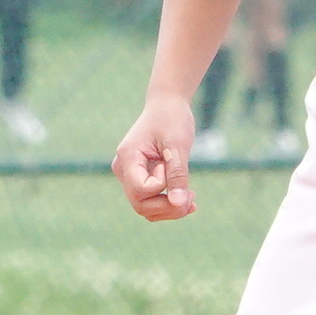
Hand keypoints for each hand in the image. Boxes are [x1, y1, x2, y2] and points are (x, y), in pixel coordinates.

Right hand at [116, 94, 199, 222]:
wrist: (167, 104)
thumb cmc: (172, 119)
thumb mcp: (178, 145)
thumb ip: (177, 175)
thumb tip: (177, 204)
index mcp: (127, 158)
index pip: (142, 190)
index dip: (163, 186)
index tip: (172, 164)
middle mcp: (123, 169)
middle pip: (141, 205)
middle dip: (168, 208)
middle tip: (192, 198)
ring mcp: (129, 175)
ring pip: (145, 208)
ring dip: (169, 209)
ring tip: (191, 198)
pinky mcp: (138, 178)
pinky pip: (150, 200)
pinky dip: (168, 203)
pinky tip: (187, 197)